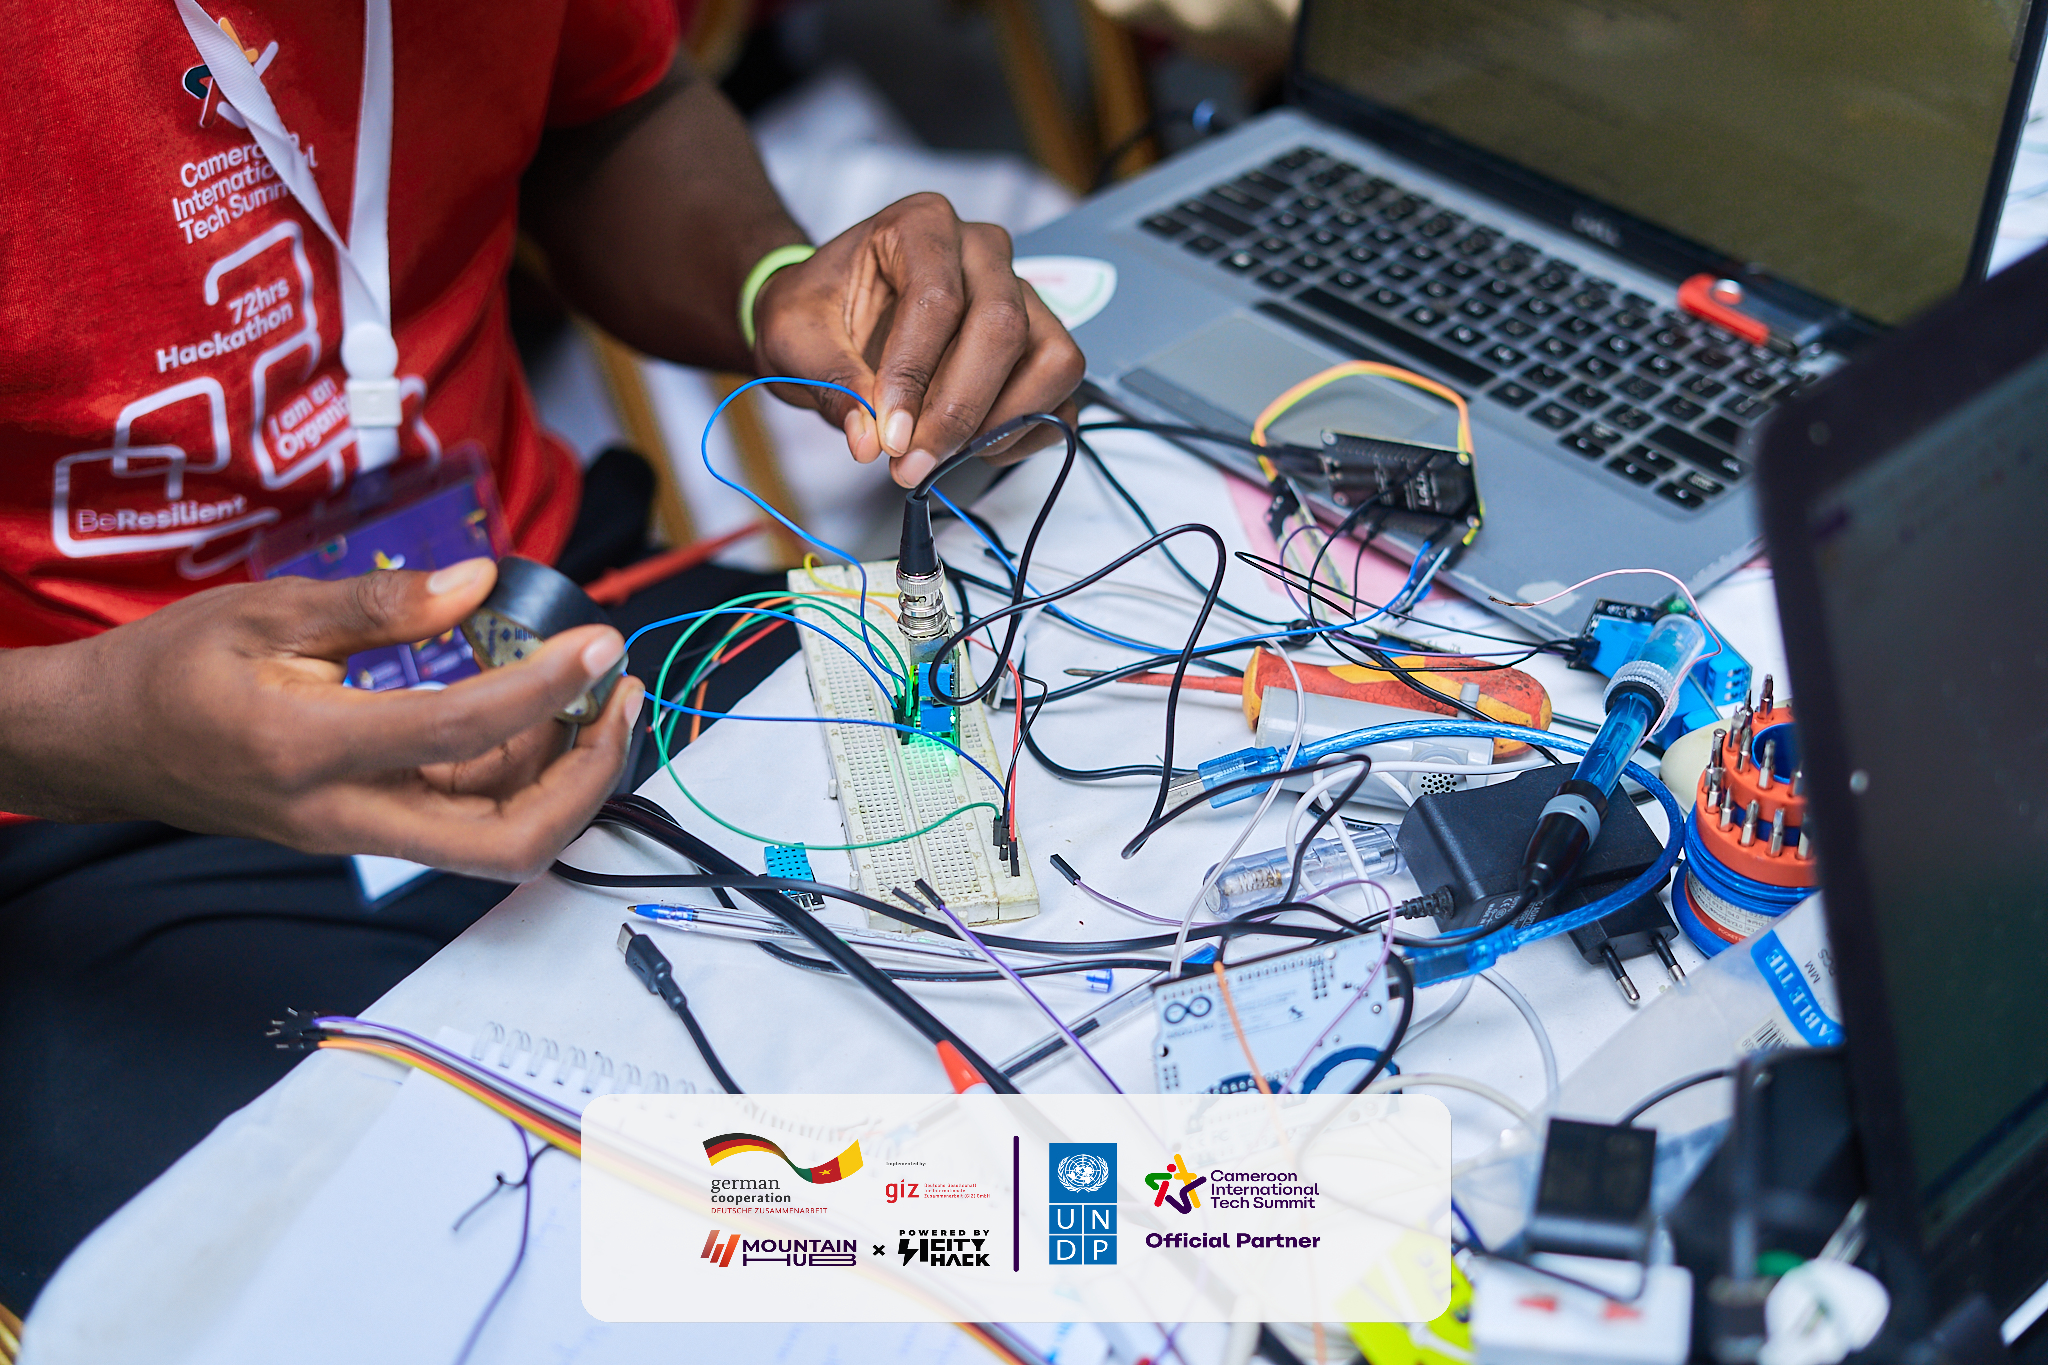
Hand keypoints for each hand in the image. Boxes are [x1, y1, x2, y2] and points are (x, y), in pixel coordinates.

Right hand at [0, 559, 642, 880]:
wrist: (102, 746)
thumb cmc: (167, 673)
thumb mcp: (260, 610)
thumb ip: (375, 604)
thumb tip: (477, 584)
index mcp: (308, 749)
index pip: (460, 732)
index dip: (546, 690)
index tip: (600, 647)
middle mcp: (344, 814)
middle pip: (505, 844)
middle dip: (587, 782)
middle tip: (622, 703)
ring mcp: (359, 834)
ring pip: (495, 838)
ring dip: (562, 775)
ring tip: (591, 692)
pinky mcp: (368, 831)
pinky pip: (467, 819)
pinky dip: (518, 773)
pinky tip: (531, 710)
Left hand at [751, 193, 1086, 486]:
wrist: (831, 314)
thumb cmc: (818, 311)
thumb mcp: (794, 338)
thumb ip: (832, 383)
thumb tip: (870, 438)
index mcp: (922, 225)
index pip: (937, 299)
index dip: (915, 376)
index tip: (890, 435)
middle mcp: (983, 251)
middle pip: (1004, 327)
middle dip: (960, 409)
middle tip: (912, 462)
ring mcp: (1022, 297)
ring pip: (1053, 360)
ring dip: (1002, 423)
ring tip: (942, 453)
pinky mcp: (1040, 345)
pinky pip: (1062, 396)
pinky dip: (1026, 434)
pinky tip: (972, 449)